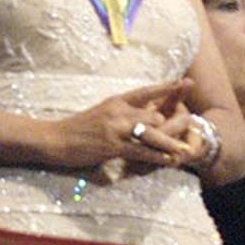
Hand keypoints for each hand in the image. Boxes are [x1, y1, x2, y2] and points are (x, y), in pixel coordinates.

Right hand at [64, 79, 197, 168]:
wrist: (56, 138)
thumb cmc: (77, 128)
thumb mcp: (101, 113)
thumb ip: (120, 114)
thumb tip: (138, 116)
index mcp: (116, 101)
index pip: (146, 91)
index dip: (166, 88)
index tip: (183, 83)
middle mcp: (119, 111)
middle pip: (154, 114)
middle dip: (172, 124)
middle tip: (189, 128)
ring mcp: (116, 129)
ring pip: (151, 133)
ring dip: (169, 143)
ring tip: (184, 148)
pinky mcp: (113, 146)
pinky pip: (140, 151)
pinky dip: (156, 157)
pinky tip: (167, 161)